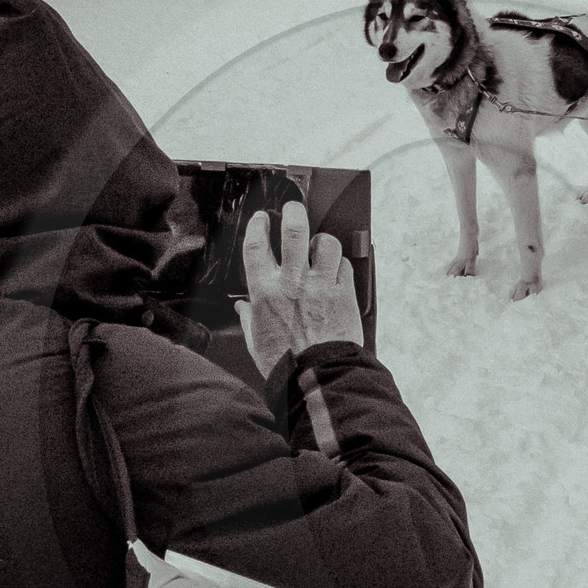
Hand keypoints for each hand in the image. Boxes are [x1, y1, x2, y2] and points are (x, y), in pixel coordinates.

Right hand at [235, 202, 363, 379]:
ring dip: (323, 242)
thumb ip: (248, 320)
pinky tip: (335, 272)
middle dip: (294, 213)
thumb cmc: (287, 364)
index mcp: (265, 293)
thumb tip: (242, 309)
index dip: (257, 226)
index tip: (261, 219)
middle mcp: (292, 284)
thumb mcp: (256, 343)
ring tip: (320, 247)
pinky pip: (344, 265)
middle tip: (294, 209)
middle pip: (294, 232)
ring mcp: (321, 286)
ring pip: (326, 244)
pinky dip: (340, 265)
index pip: (256, 246)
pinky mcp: (344, 294)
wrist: (319, 378)